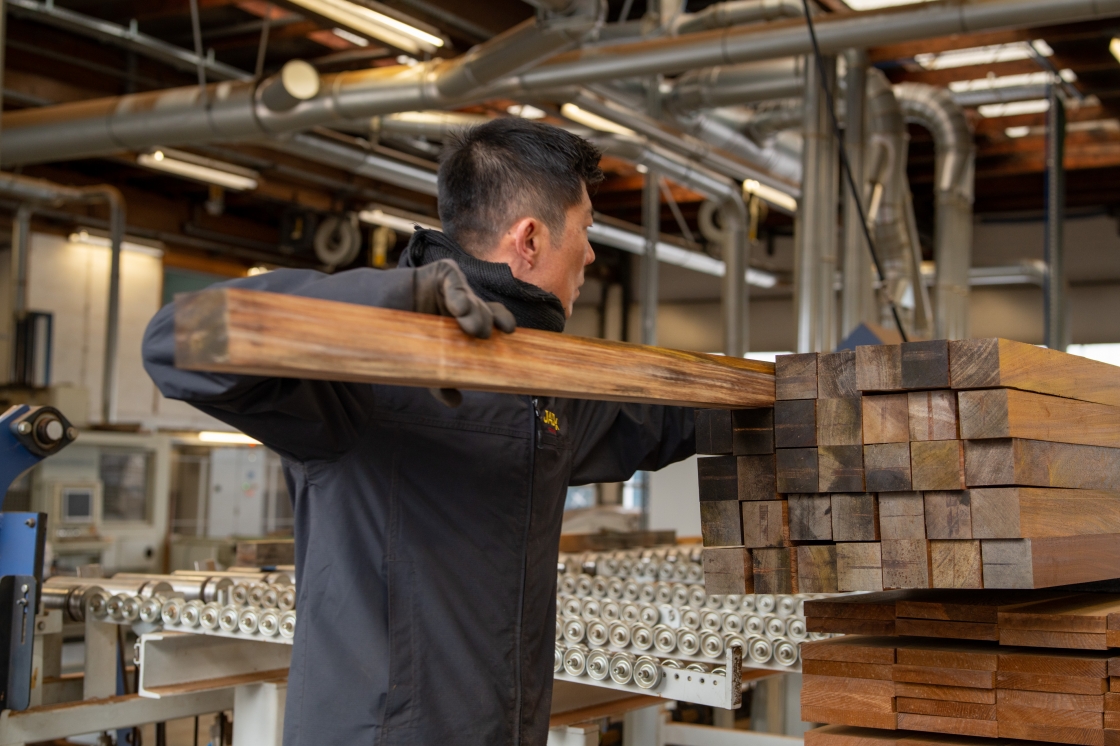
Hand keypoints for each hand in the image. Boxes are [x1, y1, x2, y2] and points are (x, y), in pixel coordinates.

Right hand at [413, 259, 515, 407]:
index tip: (509, 333)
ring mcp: (449, 288)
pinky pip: (453, 279)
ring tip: (470, 326)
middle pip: (483, 310)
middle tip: (481, 335)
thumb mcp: (424, 363)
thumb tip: (455, 401)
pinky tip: (458, 308)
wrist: (369, 321)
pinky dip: (459, 292)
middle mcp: (460, 304)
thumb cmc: (399, 340)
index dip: (502, 323)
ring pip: (471, 297)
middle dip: (485, 321)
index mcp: (462, 323)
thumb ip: (440, 380)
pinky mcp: (436, 274)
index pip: (492, 319)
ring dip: (474, 310)